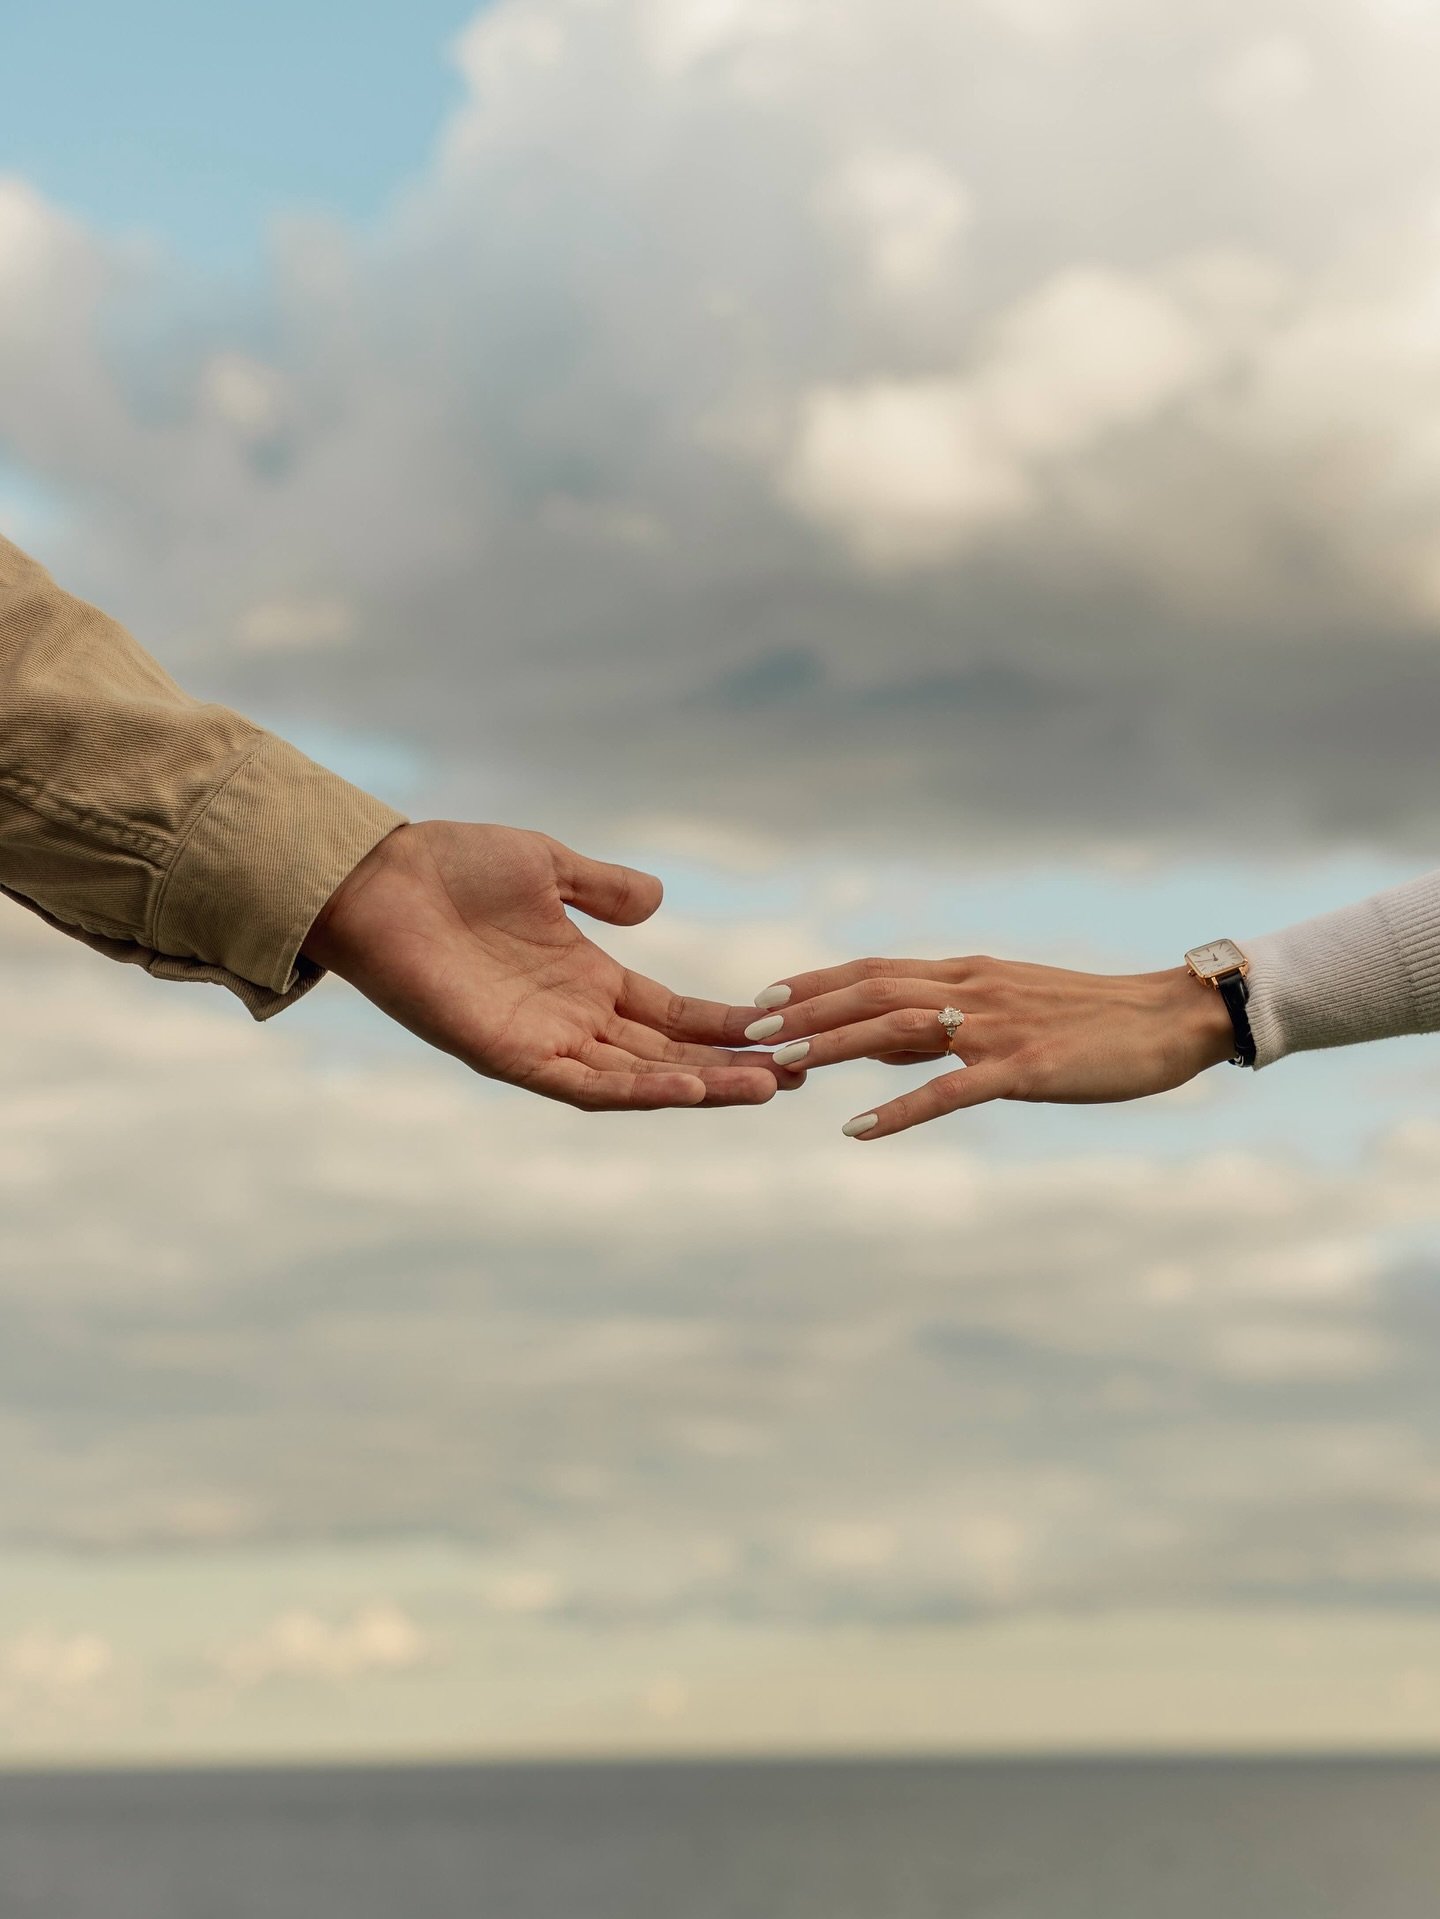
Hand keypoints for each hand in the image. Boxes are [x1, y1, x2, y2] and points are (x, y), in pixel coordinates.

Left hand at [302, 821, 793, 1110]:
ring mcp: (542, 1041)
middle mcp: (571, 1019)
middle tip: (802, 1071)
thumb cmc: (452, 866)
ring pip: (638, 1077)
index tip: (787, 1031)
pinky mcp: (509, 1055)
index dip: (727, 1027)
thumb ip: (604, 888)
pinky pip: (584, 1084)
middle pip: (669, 1054)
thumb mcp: (548, 867)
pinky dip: (637, 1090)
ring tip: (765, 1087)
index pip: (672, 1015)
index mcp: (586, 979)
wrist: (380, 877)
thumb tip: (658, 901)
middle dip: (733, 1066)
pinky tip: (687, 1088)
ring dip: (702, 1085)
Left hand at [740, 954, 1237, 1138]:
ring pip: (897, 1030)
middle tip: (751, 1030)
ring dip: (835, 1046)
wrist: (1170, 1018)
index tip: (765, 998)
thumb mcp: (1009, 1006)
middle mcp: (973, 991)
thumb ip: (946, 1022)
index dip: (817, 983)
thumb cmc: (1092, 1018)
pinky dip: (897, 1109)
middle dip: (808, 1010)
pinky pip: (948, 1091)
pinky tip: (857, 1129)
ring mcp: (997, 1028)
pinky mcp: (1024, 1068)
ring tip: (783, 1067)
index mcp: (969, 974)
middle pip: (872, 992)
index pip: (876, 970)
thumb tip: (882, 1041)